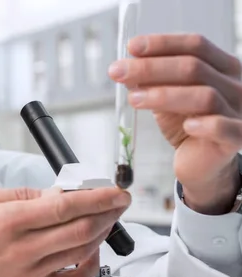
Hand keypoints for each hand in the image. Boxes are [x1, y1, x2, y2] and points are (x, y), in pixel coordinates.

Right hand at [0, 186, 130, 276]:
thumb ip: (16, 194)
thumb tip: (51, 193)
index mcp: (10, 220)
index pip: (65, 206)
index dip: (98, 197)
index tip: (115, 191)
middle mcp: (24, 247)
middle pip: (82, 227)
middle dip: (109, 212)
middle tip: (117, 202)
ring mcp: (31, 272)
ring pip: (82, 251)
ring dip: (102, 233)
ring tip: (106, 220)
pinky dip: (91, 267)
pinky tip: (90, 253)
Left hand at [109, 34, 241, 213]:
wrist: (203, 162)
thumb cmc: (187, 125)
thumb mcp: (166, 98)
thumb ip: (151, 82)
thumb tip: (125, 67)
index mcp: (222, 67)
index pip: (195, 45)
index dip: (163, 44)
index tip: (132, 47)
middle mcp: (234, 85)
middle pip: (193, 67)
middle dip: (150, 68)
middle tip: (118, 72)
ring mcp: (238, 111)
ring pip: (204, 96)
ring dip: (164, 95)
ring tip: (133, 99)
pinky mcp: (235, 138)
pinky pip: (223, 128)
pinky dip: (206, 125)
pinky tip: (187, 126)